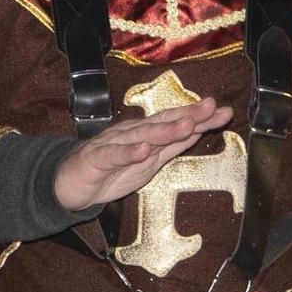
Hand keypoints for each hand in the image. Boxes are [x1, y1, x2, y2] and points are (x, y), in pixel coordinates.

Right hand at [51, 96, 232, 210]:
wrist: (68, 184)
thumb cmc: (110, 171)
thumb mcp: (148, 163)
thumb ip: (171, 147)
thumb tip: (199, 131)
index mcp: (146, 134)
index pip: (176, 121)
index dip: (200, 117)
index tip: (223, 111)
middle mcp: (132, 134)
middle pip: (163, 123)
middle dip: (188, 115)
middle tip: (211, 107)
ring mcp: (114, 144)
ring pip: (142, 136)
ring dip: (165, 130)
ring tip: (186, 125)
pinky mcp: (97, 159)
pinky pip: (115, 155)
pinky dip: (130, 151)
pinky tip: (144, 149)